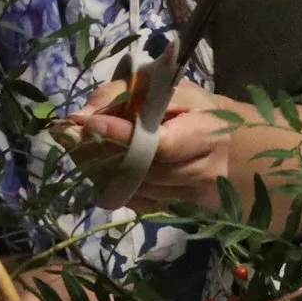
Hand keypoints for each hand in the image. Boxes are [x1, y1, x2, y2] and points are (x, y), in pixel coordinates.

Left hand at [63, 81, 301, 221]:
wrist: (236, 151)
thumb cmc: (203, 113)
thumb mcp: (176, 89)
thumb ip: (134, 92)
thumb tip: (89, 109)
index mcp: (205, 134)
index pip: (157, 142)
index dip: (119, 134)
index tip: (84, 121)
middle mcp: (198, 172)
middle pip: (137, 168)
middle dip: (95, 150)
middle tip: (65, 133)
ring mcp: (187, 197)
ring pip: (131, 187)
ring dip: (97, 168)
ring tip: (76, 146)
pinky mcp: (176, 211)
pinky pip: (134, 201)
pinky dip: (110, 184)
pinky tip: (98, 166)